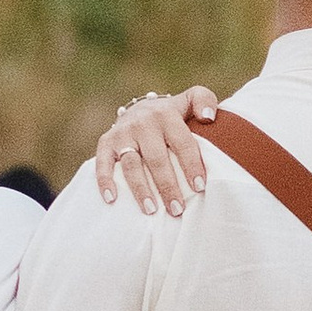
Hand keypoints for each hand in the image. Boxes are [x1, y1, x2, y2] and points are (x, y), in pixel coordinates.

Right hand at [95, 87, 219, 216]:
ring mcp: (123, 133)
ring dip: (141, 189)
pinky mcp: (106, 143)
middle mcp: (143, 123)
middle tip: (177, 209)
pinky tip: (112, 199)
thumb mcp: (189, 100)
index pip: (182, 142)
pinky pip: (102, 163)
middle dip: (167, 185)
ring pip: (131, 165)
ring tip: (151, 210)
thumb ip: (204, 100)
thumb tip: (208, 117)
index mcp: (166, 114)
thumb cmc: (172, 115)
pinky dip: (105, 181)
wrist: (139, 110)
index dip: (191, 165)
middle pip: (156, 158)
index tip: (199, 187)